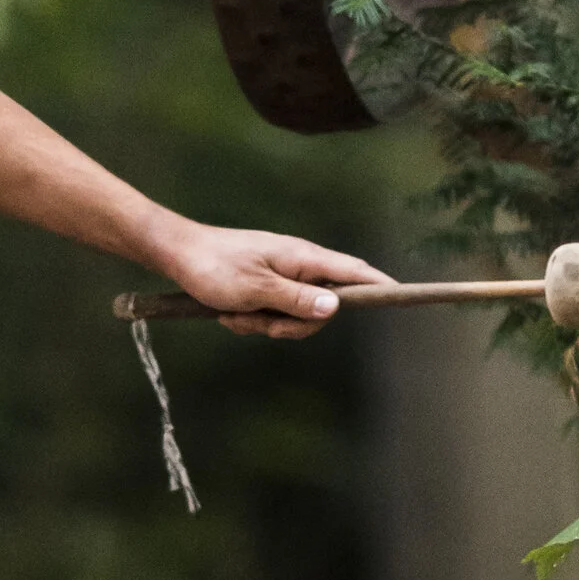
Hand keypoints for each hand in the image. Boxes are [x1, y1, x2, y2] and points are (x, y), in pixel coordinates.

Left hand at [155, 227, 390, 340]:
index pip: (354, 272)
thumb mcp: (255, 290)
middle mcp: (298, 265)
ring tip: (235, 315)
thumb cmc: (213, 266)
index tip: (402, 296)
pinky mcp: (265, 286)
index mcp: (303, 258)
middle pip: (322, 307)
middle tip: (261, 323)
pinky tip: (228, 314)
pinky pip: (272, 314)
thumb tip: (335, 307)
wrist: (177, 254)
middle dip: (291, 325)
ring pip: (293, 316)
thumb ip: (296, 300)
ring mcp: (281, 276)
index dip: (379, 286)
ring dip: (264, 324)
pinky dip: (251, 320)